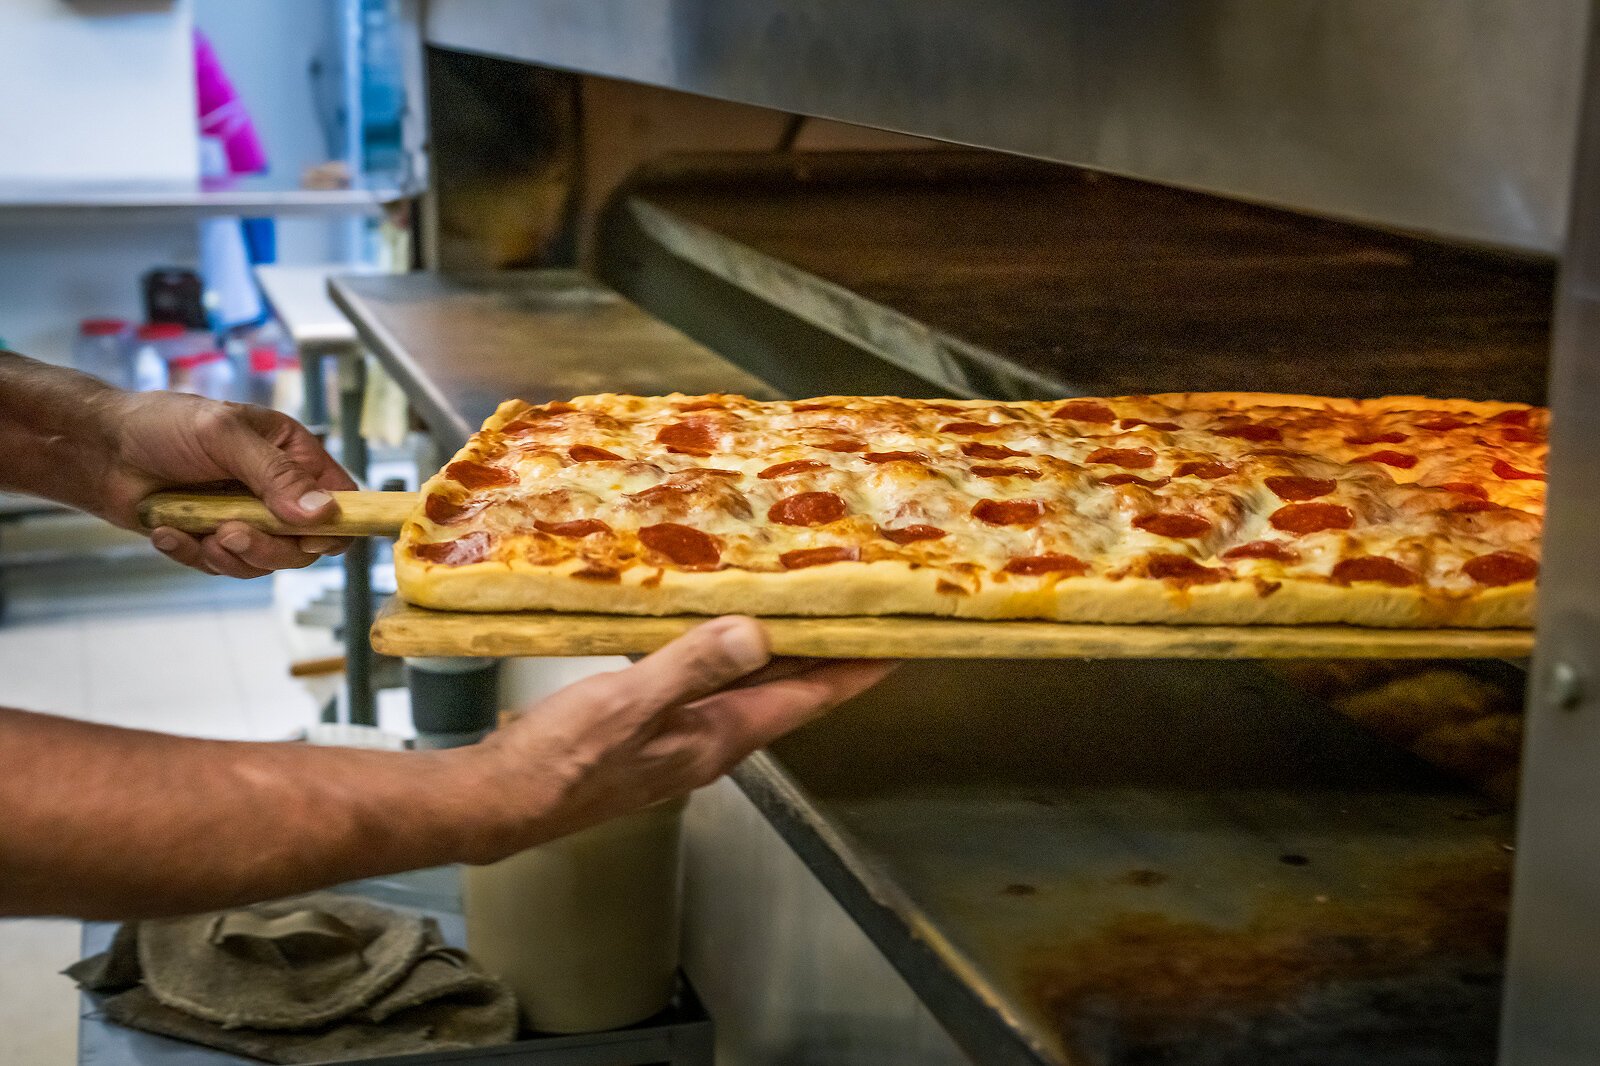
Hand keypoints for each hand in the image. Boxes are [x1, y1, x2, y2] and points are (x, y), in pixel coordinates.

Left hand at [99, 392, 357, 577]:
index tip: (309, 537)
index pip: (340, 499)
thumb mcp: (224, 436)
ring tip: (198, 530)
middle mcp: (276, 490)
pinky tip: (168, 531)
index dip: (335, 525)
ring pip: (265, 562)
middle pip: (304, 544)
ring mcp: (246, 517)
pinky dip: (194, 554)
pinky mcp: (213, 540)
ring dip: (230, 554)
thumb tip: (321, 513)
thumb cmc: (162, 425)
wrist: (99, 448)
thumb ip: (275, 475)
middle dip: (269, 547)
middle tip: (232, 533)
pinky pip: (222, 566)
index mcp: (292, 454)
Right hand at [472, 616, 897, 853]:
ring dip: (780, 654)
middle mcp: (712, 741)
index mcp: (720, 736)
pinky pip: (708, 686)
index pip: (808, 698)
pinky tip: (715, 634)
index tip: (898, 641)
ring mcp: (681, 740)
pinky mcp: (650, 732)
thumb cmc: (561, 760)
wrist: (501, 803)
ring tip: (803, 611)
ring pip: (748, 689)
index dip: (855, 670)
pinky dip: (726, 656)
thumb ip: (692, 666)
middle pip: (787, 693)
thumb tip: (759, 633)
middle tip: (861, 611)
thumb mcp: (628, 704)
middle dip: (827, 656)